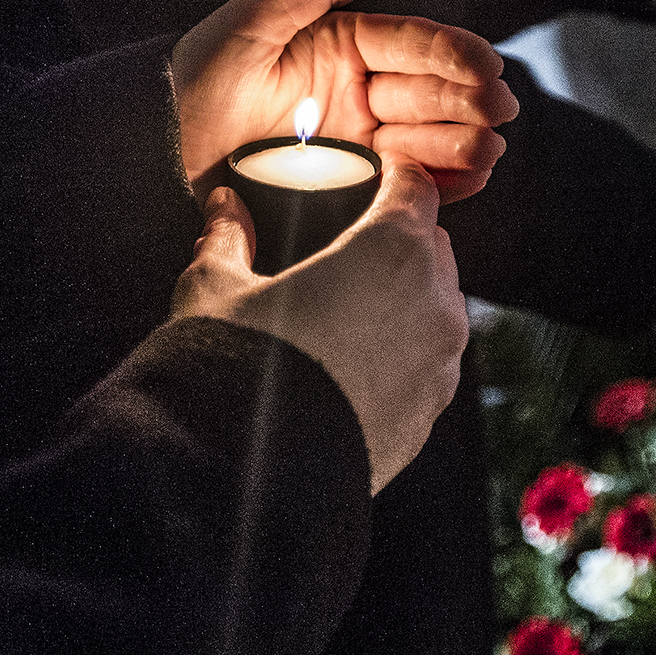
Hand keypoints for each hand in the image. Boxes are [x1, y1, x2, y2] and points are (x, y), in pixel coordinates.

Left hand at [171, 0, 519, 202]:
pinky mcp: (355, 187)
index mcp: (344, 44)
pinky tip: (472, 176)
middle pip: (432, 93)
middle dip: (470, 101)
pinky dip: (445, 181)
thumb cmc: (200, 76)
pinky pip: (411, 183)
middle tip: (498, 111)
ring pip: (429, 137)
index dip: (456, 55)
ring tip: (488, 147)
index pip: (415, 44)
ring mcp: (360, 141)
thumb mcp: (254, 18)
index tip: (489, 68)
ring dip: (465, 141)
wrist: (163, 150)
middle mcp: (360, 90)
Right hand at [171, 153, 467, 493]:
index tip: (375, 177)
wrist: (248, 477)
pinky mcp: (431, 414)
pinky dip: (403, 354)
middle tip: (353, 246)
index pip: (415, 188)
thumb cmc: (232, 364)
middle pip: (433, 247)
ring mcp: (441, 364)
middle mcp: (434, 302)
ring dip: (407, 299)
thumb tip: (223, 207)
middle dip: (401, 239)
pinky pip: (428, 364)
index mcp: (392, 250)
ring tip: (350, 311)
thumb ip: (227, 237)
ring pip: (438, 308)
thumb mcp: (214, 288)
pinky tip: (353, 366)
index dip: (393, 177)